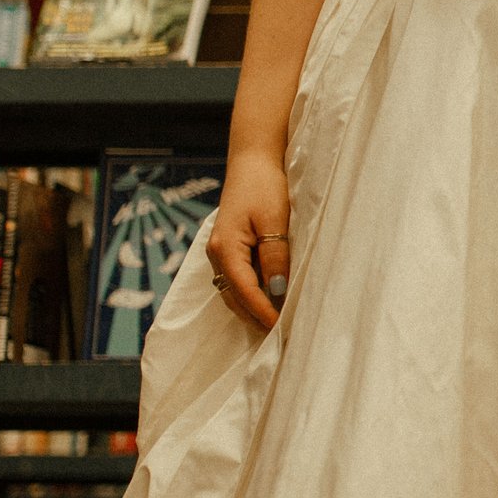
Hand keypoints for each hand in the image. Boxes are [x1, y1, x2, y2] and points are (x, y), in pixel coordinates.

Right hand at [207, 155, 292, 330]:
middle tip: (281, 335)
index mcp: (225, 248)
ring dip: (252, 308)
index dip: (262, 310)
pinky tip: (269, 301)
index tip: (279, 327)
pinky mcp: (229, 249)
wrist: (254, 163)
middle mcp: (217, 254)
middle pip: (234, 296)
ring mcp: (221, 253)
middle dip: (255, 316)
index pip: (243, 290)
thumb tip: (277, 290)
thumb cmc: (265, 186)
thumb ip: (275, 256)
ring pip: (234, 291)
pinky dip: (251, 294)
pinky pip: (238, 280)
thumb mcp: (275, 220)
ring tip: (276, 324)